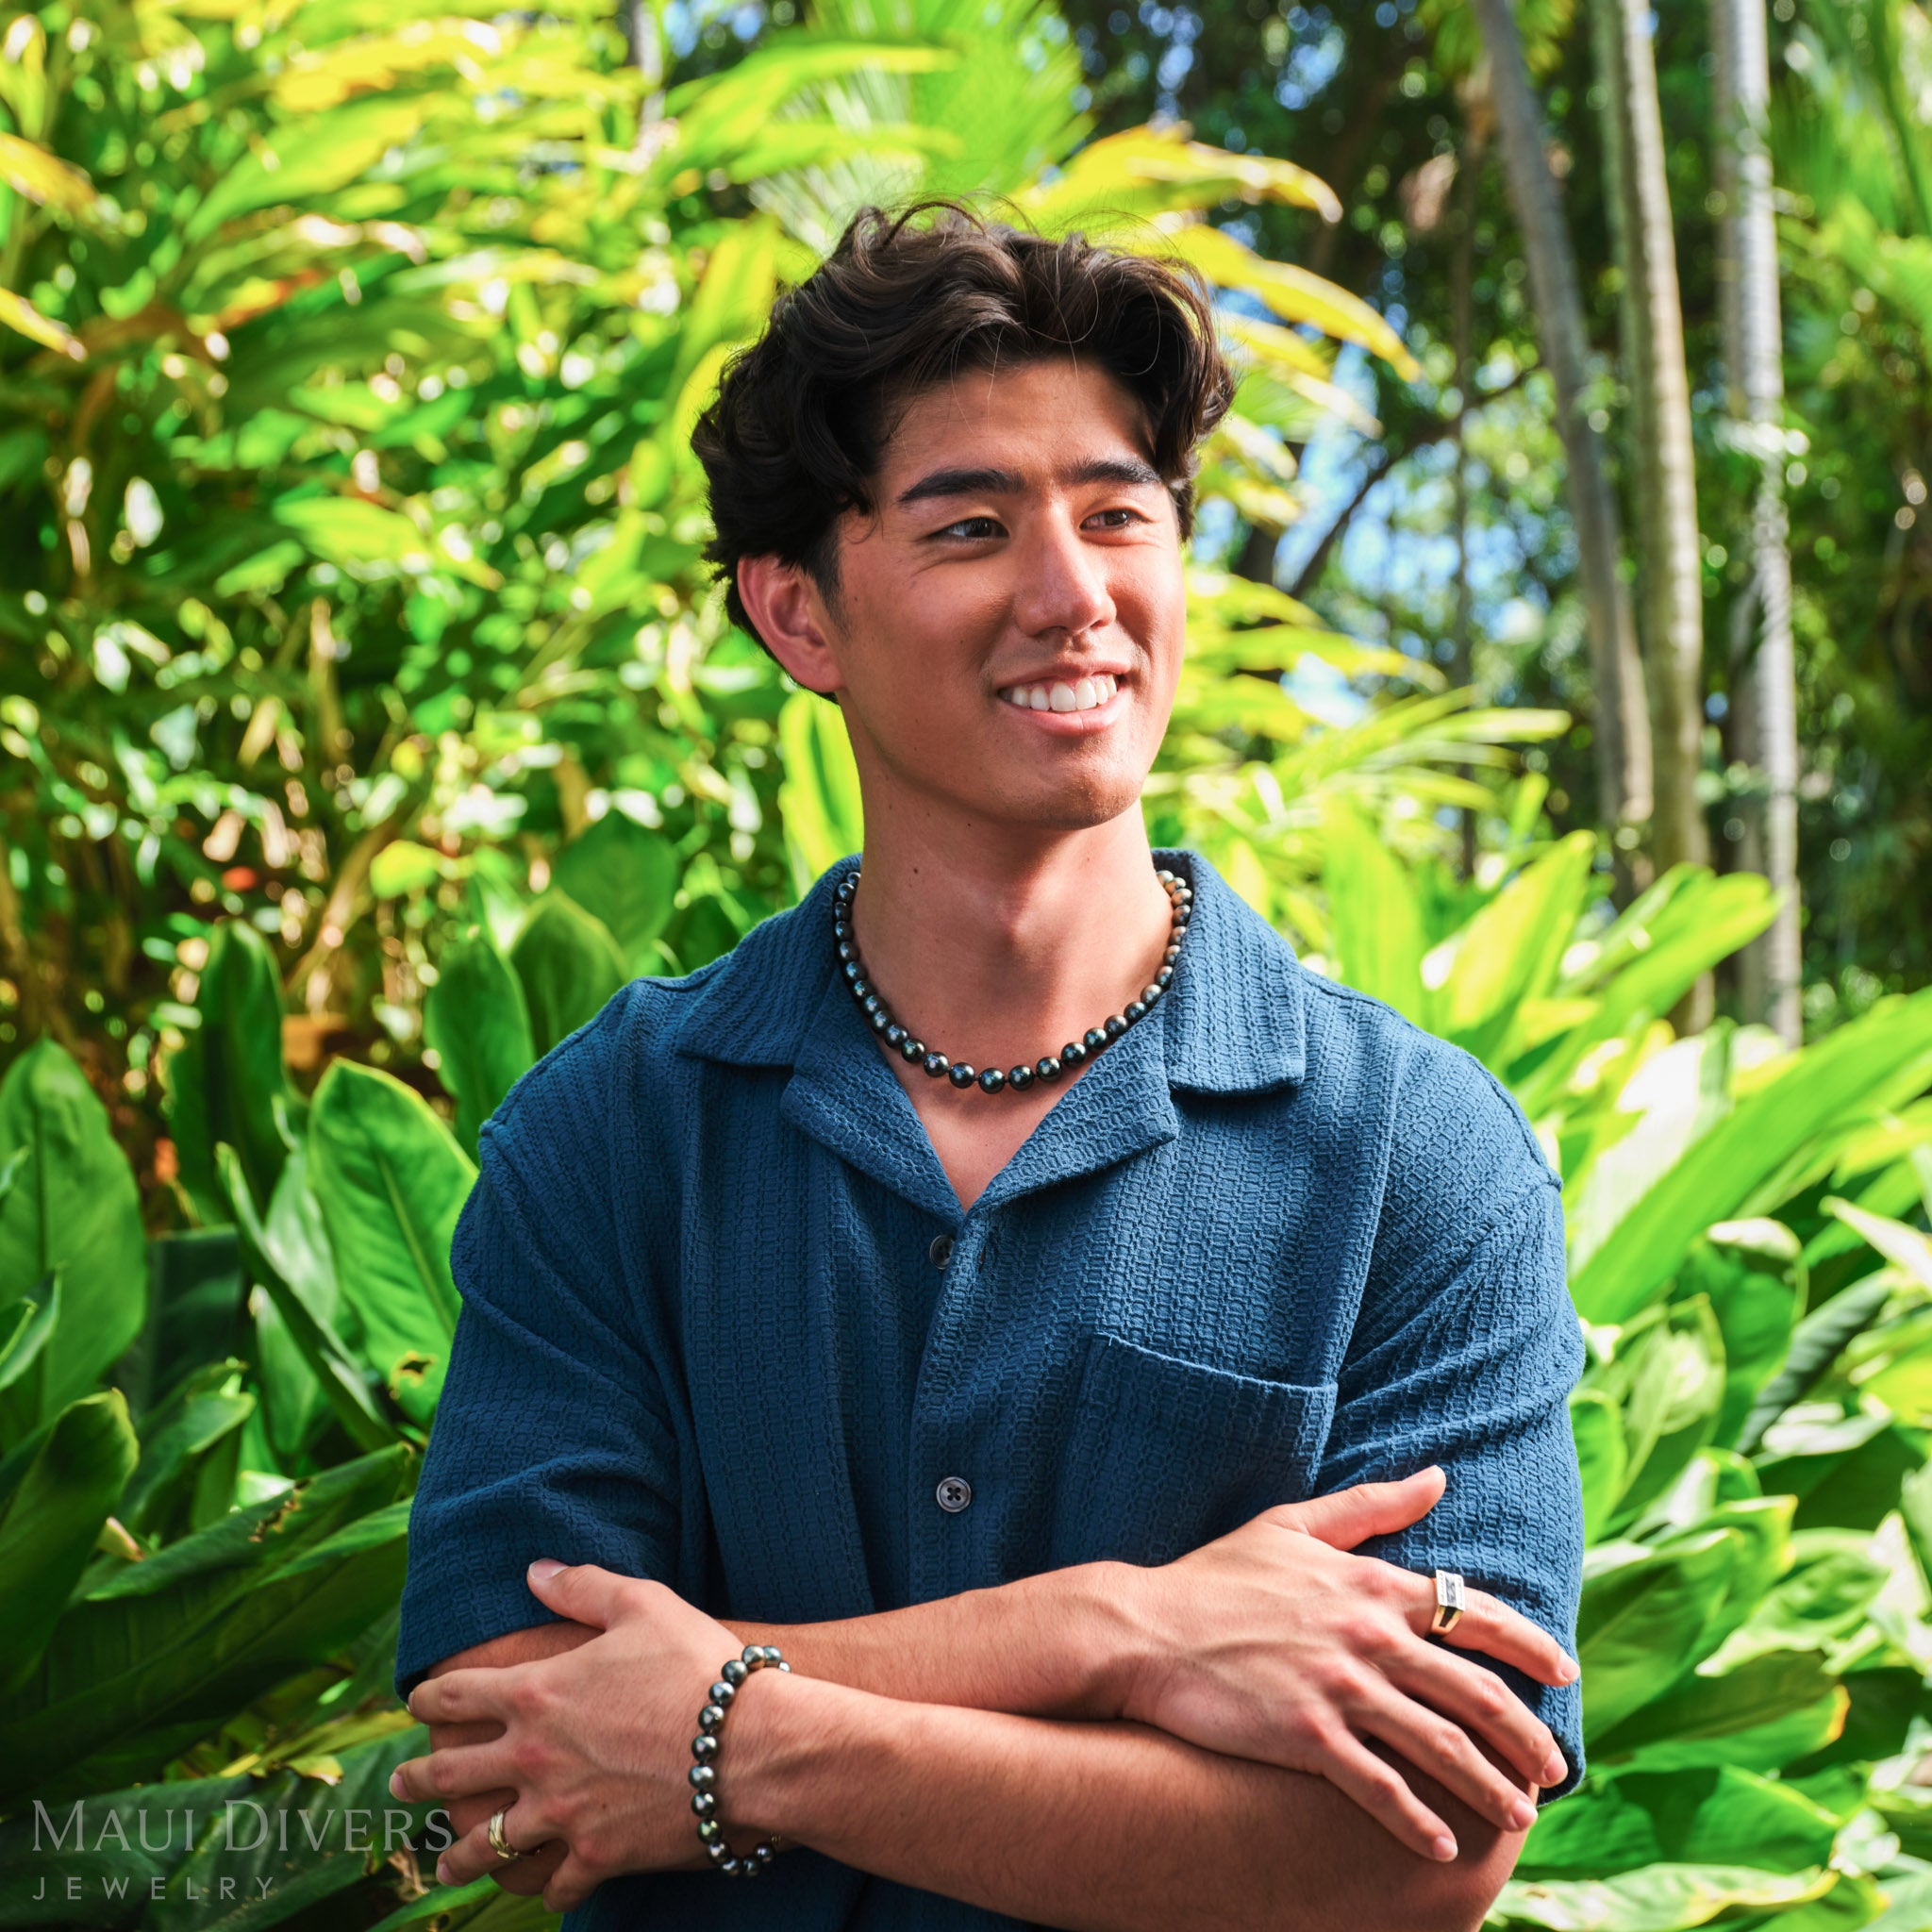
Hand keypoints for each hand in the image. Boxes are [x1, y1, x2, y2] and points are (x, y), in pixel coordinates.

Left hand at [390, 1561, 776, 1912]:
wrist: (747, 1744)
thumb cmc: (697, 1665)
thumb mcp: (642, 1603)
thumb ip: (581, 1586)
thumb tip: (535, 1570)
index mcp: (536, 1693)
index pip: (455, 1695)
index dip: (428, 1698)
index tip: (415, 1704)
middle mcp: (533, 1757)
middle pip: (451, 1775)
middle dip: (419, 1782)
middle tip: (402, 1788)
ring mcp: (560, 1813)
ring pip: (486, 1845)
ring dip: (457, 1856)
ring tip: (444, 1863)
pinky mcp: (595, 1856)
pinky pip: (554, 1883)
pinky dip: (545, 1887)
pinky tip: (541, 1887)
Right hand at [1118, 1467, 1577, 1859]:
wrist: (1144, 1628)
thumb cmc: (1216, 1577)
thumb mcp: (1293, 1525)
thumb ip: (1372, 1506)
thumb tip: (1439, 1475)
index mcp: (1369, 1583)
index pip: (1475, 1612)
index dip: (1531, 1644)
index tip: (1567, 1671)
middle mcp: (1367, 1635)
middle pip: (1476, 1690)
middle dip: (1527, 1735)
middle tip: (1557, 1769)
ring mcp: (1339, 1687)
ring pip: (1442, 1745)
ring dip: (1491, 1787)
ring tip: (1521, 1818)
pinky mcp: (1305, 1736)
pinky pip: (1380, 1786)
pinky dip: (1417, 1820)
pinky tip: (1441, 1846)